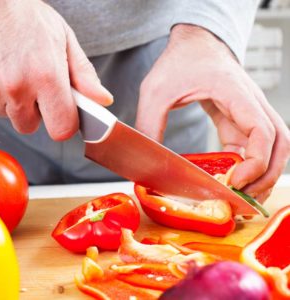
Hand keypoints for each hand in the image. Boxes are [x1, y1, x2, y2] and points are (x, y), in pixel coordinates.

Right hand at [0, 0, 112, 139]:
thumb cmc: (29, 19)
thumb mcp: (66, 42)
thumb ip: (85, 76)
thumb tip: (103, 100)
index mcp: (46, 76)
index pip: (62, 128)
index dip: (66, 123)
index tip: (67, 113)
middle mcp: (18, 86)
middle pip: (33, 127)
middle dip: (41, 115)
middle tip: (42, 91)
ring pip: (13, 118)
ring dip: (21, 106)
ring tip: (24, 78)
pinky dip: (5, 99)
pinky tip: (9, 78)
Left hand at [136, 24, 289, 201]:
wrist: (193, 43)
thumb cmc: (179, 60)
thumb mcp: (156, 91)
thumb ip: (149, 124)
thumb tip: (147, 158)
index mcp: (235, 92)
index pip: (263, 131)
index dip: (256, 162)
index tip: (235, 181)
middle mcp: (250, 102)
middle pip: (279, 143)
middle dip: (267, 174)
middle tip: (245, 198)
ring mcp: (248, 110)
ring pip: (272, 145)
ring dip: (263, 171)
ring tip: (243, 193)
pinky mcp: (239, 117)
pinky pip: (252, 143)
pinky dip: (247, 163)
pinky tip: (231, 175)